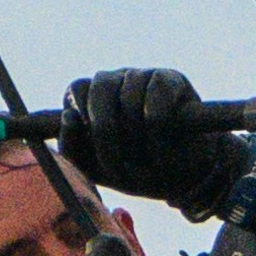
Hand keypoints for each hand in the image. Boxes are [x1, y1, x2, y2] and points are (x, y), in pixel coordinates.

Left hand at [48, 65, 252, 210]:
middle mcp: (120, 80)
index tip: (94, 146)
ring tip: (145, 164)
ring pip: (130, 98)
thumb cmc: (137, 170)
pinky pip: (157, 104)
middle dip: (106, 130)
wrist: (186, 178)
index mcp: (96, 96)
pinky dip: (158, 135)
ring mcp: (147, 77)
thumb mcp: (97, 169)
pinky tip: (162, 153)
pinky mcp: (173, 81)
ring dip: (136, 139)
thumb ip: (72, 149)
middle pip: (100, 86)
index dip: (83, 118)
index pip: (78, 89)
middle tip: (116, 163)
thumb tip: (69, 116)